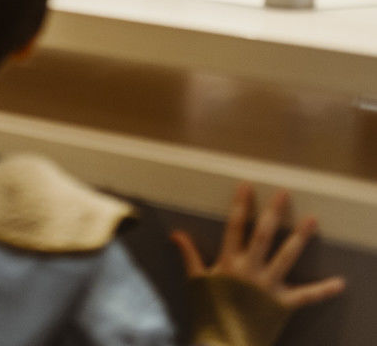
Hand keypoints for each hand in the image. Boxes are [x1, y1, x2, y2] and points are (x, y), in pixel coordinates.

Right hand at [171, 184, 344, 311]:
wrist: (223, 345)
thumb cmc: (209, 314)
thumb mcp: (196, 283)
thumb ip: (189, 256)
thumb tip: (175, 233)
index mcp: (230, 263)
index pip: (235, 227)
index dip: (241, 205)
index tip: (247, 185)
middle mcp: (251, 270)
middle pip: (264, 235)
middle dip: (274, 212)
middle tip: (285, 192)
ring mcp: (269, 287)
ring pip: (287, 256)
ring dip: (300, 237)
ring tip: (312, 220)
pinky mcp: (283, 305)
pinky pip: (306, 296)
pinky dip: (323, 290)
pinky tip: (339, 283)